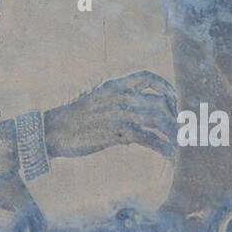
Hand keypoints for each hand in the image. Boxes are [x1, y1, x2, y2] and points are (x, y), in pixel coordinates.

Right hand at [44, 71, 176, 158]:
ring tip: (176, 143)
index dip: (164, 87)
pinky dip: (163, 147)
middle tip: (175, 129)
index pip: (147, 77)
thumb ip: (117, 106)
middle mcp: (121, 96)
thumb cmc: (75, 118)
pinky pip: (149, 139)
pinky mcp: (118, 132)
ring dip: (172, 133)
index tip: (173, 99)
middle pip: (159, 102)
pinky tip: (168, 154)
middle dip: (172, 117)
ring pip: (159, 120)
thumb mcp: (96, 100)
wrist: (55, 130)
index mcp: (115, 85)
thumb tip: (137, 130)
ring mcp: (120, 113)